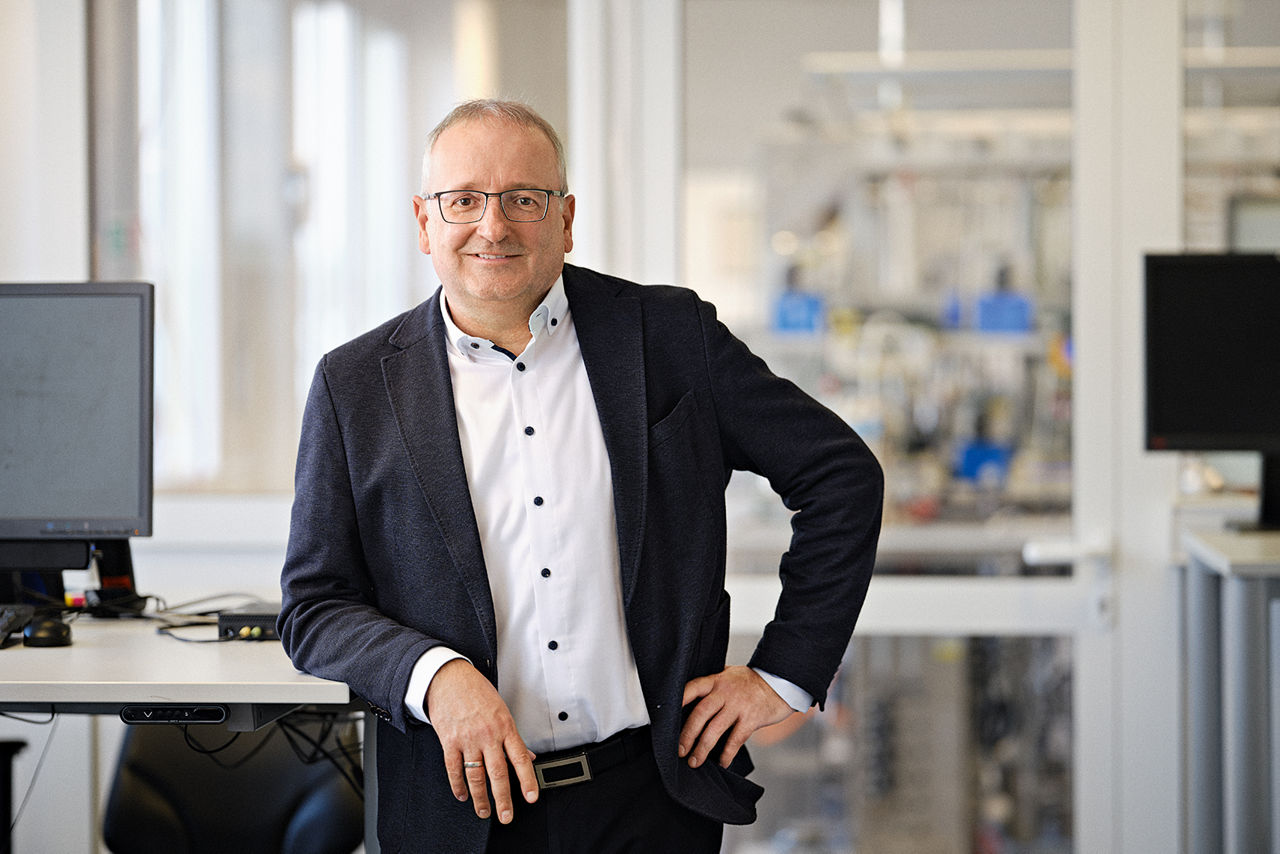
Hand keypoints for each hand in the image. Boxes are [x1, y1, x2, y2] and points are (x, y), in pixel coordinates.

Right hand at [426, 658, 538, 822]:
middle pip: (498, 773)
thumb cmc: (477, 692)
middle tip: (506, 816)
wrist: (449, 678)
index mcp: (505, 727)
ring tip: (484, 811)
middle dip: (503, 799)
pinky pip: (454, 768)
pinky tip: (462, 795)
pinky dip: (458, 785)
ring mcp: (468, 739)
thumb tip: (528, 757)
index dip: (527, 780)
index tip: (531, 797)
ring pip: (476, 775)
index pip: (520, 758)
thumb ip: (513, 737)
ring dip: (480, 797)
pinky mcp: (449, 741)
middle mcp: (488, 735)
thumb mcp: (502, 710)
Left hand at [678, 665, 793, 769]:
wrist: (780, 682)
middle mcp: (725, 692)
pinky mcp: (751, 719)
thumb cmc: (751, 682)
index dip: (678, 701)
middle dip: (687, 734)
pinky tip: (722, 763)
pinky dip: (726, 754)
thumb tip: (688, 697)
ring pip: (715, 729)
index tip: (666, 718)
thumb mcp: (729, 674)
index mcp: (716, 680)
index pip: (692, 688)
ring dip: (702, 748)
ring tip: (694, 761)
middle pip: (700, 713)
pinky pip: (735, 740)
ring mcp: (738, 706)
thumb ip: (712, 684)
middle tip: (679, 750)